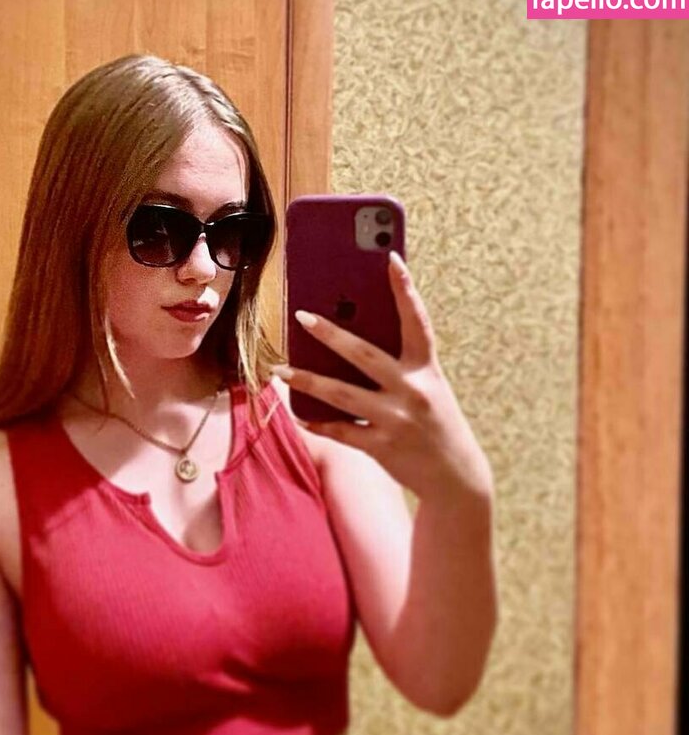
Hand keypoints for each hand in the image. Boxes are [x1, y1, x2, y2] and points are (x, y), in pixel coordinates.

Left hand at [271, 250, 492, 503]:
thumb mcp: (428, 389)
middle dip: (330, 334)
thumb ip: (399, 367)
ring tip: (280, 370)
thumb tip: (349, 344)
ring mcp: (396, 420)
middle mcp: (413, 390)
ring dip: (306, 380)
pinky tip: (298, 413)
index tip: (390, 258)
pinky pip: (340, 431)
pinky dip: (317, 422)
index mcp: (427, 369)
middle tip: (301, 316)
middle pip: (364, 354)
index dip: (405, 289)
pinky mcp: (381, 447)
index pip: (417, 322)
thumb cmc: (434, 423)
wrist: (455, 476)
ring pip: (341, 393)